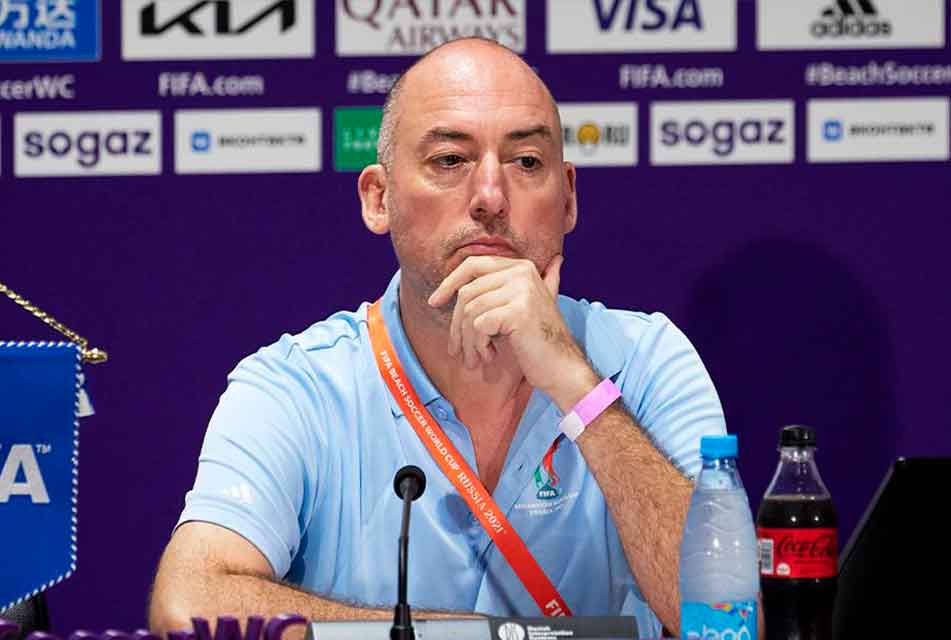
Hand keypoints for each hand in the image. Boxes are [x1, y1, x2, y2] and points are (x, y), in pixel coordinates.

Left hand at [427, 255, 597, 402]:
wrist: (562, 369)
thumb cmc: (542, 341)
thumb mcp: (540, 304)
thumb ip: (545, 280)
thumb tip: (557, 260)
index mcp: (522, 267)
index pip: (473, 265)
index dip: (450, 283)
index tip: (434, 302)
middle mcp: (522, 272)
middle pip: (467, 292)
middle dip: (456, 325)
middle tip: (456, 350)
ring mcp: (520, 290)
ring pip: (470, 312)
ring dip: (468, 341)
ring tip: (476, 358)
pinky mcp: (517, 311)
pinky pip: (478, 326)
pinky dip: (479, 346)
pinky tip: (491, 356)